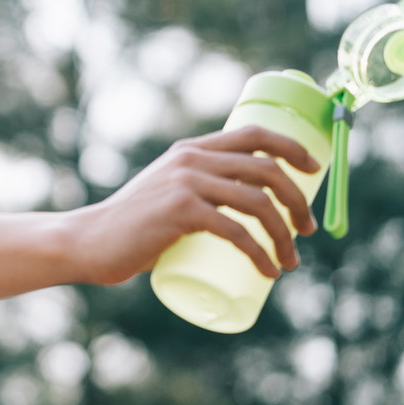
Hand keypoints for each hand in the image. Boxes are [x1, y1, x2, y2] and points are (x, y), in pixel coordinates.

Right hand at [68, 125, 320, 284]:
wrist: (90, 241)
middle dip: (298, 201)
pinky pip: (235, 230)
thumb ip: (197, 192)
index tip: (313, 170)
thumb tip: (243, 210)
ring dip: (285, 234)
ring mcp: (185, 183)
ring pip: (258, 202)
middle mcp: (190, 159)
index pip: (254, 133)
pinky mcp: (179, 211)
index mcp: (190, 150)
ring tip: (291, 260)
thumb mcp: (167, 195)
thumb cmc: (132, 228)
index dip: (292, 148)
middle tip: (306, 230)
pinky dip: (259, 253)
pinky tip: (269, 271)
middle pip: (266, 169)